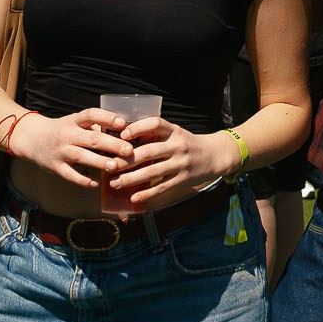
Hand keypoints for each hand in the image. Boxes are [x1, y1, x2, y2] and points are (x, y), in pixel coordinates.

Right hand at [10, 108, 136, 188]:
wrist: (32, 138)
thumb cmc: (63, 130)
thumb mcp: (75, 122)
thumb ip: (95, 127)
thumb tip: (124, 133)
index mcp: (74, 120)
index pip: (91, 114)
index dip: (107, 117)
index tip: (123, 123)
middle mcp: (67, 134)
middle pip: (92, 138)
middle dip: (111, 144)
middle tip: (129, 150)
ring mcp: (61, 151)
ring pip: (82, 156)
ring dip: (99, 162)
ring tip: (115, 166)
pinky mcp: (55, 166)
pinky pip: (70, 174)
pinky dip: (83, 180)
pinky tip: (96, 183)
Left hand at [108, 117, 237, 207]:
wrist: (214, 155)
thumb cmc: (187, 143)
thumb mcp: (175, 133)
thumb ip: (154, 135)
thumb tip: (123, 138)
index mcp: (174, 131)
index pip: (155, 124)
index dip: (138, 128)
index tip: (122, 134)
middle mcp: (178, 145)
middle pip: (149, 151)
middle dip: (126, 160)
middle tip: (108, 166)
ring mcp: (181, 163)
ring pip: (152, 172)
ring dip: (131, 178)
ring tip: (115, 183)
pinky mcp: (183, 179)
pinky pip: (162, 187)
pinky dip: (147, 193)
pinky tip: (133, 197)